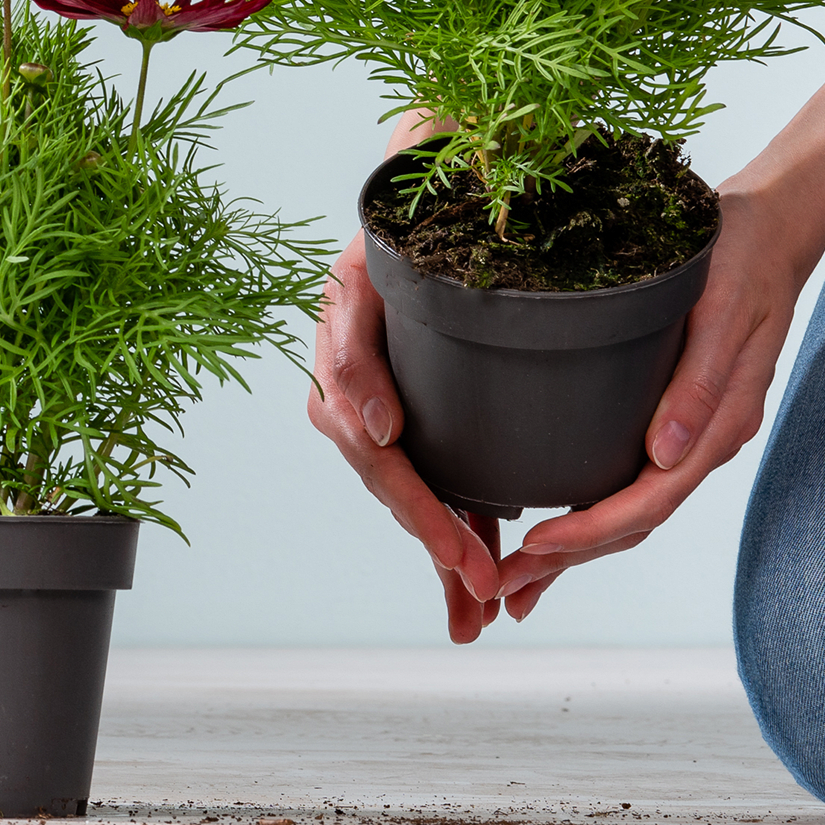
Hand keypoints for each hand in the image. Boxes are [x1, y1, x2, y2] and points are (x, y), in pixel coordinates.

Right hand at [308, 226, 501, 640]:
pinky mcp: (413, 421)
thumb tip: (374, 430)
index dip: (419, 511)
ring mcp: (383, 417)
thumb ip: (352, 352)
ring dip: (445, 559)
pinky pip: (432, 483)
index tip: (459, 553)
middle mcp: (358, 405)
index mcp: (341, 378)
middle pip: (399, 493)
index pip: (380, 460)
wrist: (414, 208)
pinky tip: (475, 575)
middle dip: (440, 551)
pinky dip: (453, 531)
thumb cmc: (391, 238)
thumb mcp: (359, 280)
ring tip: (476, 616)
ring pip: (415, 501)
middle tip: (483, 599)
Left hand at [495, 178, 810, 617]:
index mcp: (717, 425)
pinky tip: (554, 525)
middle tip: (505, 591)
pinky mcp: (672, 416)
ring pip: (630, 511)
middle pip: (632, 522)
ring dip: (575, 550)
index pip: (647, 502)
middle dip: (568, 561)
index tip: (536, 547)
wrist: (768, 229)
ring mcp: (690, 433)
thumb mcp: (721, 314)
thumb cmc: (740, 261)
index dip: (589, 531)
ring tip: (517, 578)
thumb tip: (665, 455)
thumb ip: (697, 386)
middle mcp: (703, 440)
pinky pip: (631, 481)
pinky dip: (592, 513)